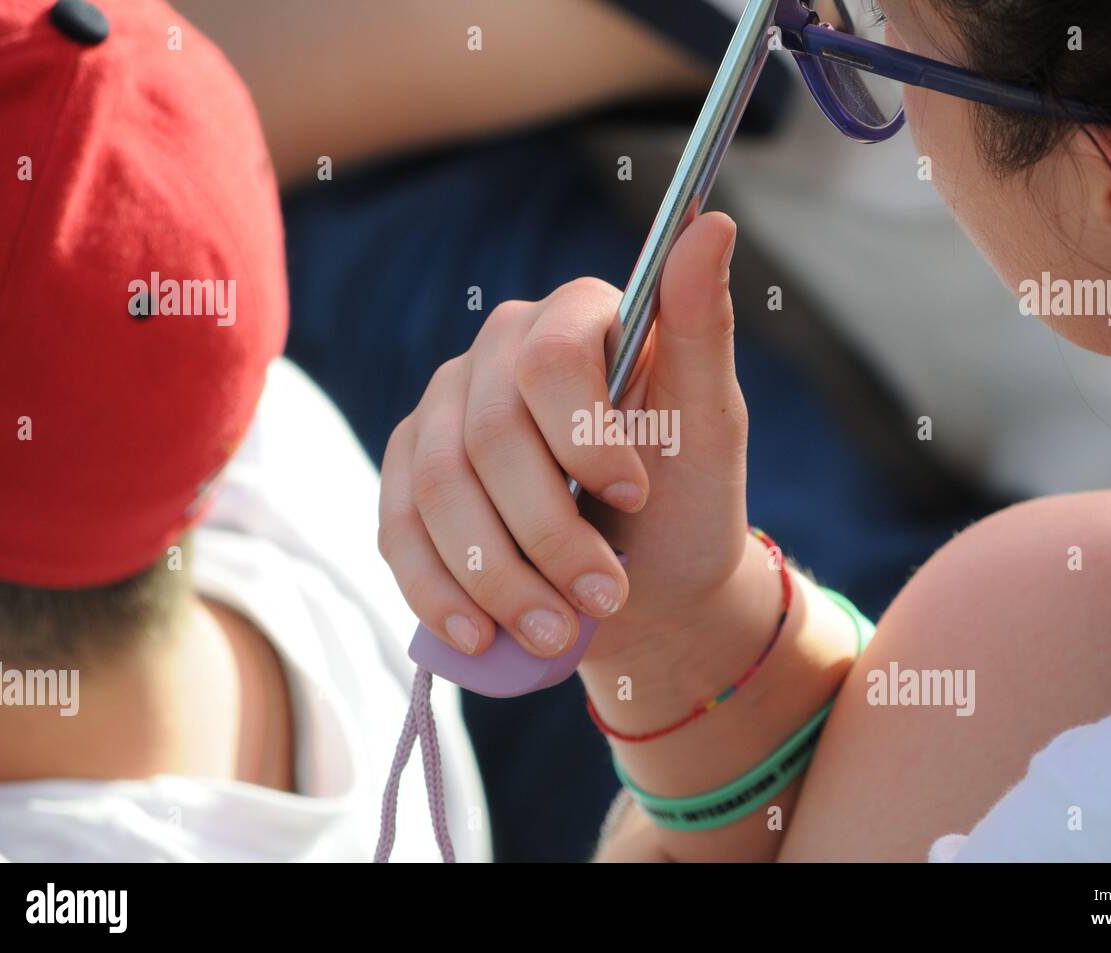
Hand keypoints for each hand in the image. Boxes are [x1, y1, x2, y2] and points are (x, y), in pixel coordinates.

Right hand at [377, 212, 750, 661]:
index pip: (547, 360)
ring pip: (436, 491)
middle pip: (487, 436)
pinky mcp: (407, 480)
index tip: (634, 497)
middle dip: (547, 531)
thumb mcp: (708, 423)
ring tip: (555, 630)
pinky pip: (397, 531)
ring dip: (497, 575)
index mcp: (570, 320)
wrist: (645, 588)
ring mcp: (441, 416)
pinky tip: (483, 635)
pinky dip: (439, 592)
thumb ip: (702, 327)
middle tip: (604, 595)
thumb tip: (714, 223)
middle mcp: (493, 355)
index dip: (585, 437)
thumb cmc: (685, 500)